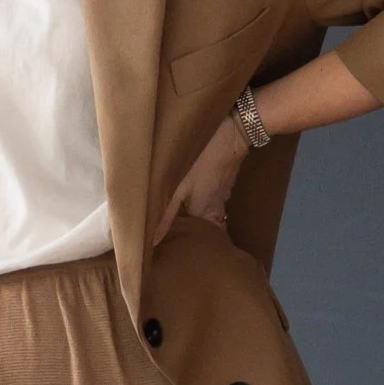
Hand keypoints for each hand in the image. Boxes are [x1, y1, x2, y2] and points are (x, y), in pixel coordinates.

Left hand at [154, 113, 248, 246]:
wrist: (232, 130)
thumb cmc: (202, 159)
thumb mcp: (177, 185)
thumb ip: (164, 213)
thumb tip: (151, 242)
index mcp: (206, 215)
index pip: (200, 241)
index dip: (187, 248)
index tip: (170, 254)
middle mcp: (216, 210)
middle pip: (203, 230)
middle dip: (189, 235)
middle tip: (168, 241)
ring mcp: (221, 195)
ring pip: (204, 214)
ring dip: (191, 219)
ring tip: (171, 223)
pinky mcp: (221, 183)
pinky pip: (207, 200)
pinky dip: (196, 204)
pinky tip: (184, 200)